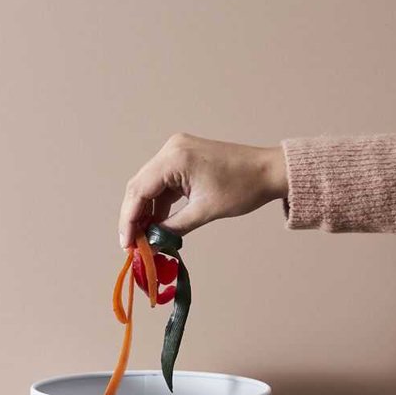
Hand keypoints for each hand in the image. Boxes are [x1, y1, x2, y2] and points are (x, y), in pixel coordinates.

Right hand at [119, 133, 286, 248]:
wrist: (269, 171)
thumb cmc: (243, 187)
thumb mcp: (204, 211)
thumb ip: (173, 228)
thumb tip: (152, 245)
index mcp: (174, 158)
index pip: (139, 190)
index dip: (129, 220)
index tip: (126, 244)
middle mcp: (170, 149)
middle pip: (139, 187)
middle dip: (134, 217)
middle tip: (132, 245)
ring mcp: (176, 152)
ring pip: (150, 187)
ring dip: (147, 212)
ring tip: (145, 239)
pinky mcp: (184, 159)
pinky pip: (164, 184)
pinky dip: (160, 205)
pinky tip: (159, 225)